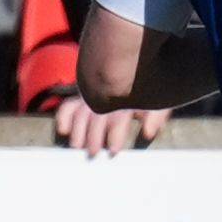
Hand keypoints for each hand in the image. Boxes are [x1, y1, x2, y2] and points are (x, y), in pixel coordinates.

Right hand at [54, 97, 169, 156]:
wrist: (134, 68)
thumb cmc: (147, 92)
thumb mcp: (158, 102)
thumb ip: (157, 116)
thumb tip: (148, 134)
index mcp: (126, 98)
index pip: (118, 117)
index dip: (115, 135)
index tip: (113, 150)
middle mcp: (106, 96)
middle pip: (96, 117)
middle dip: (94, 137)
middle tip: (93, 153)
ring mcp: (92, 96)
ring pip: (80, 112)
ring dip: (78, 130)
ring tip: (77, 146)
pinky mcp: (82, 97)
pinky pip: (68, 105)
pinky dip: (63, 117)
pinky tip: (64, 131)